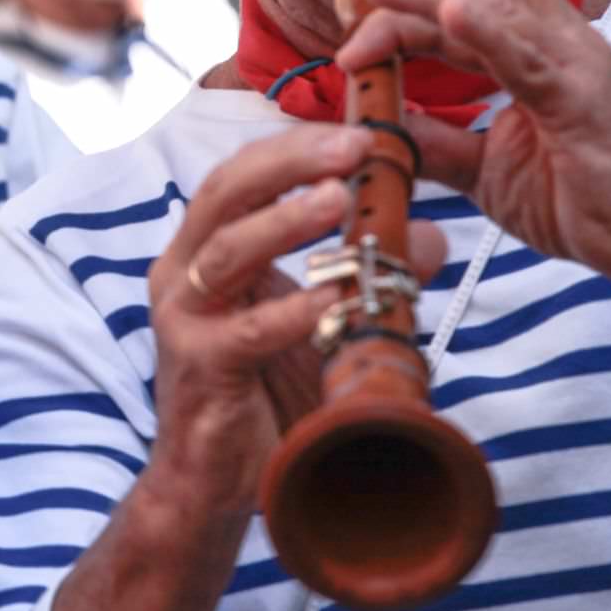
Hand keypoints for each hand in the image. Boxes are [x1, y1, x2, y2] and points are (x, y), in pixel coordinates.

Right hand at [145, 125, 448, 517]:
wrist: (211, 483)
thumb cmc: (261, 395)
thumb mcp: (322, 325)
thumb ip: (364, 280)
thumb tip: (427, 239)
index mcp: (206, 251)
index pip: (243, 176)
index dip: (294, 145)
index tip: (358, 127)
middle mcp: (184, 273)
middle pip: (226, 192)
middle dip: (290, 161)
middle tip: (354, 144)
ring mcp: (184, 319)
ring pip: (228, 250)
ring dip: (286, 220)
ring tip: (338, 198)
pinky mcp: (197, 367)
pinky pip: (246, 331)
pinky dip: (292, 311)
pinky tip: (333, 299)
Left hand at [337, 0, 610, 316]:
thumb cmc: (574, 198)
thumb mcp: (479, 167)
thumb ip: (430, 139)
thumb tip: (373, 117)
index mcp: (534, 53)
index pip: (465, 4)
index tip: (355, 0)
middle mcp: (558, 45)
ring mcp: (574, 66)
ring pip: (500, 5)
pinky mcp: (583, 101)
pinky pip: (530, 57)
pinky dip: (489, 30)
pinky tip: (449, 10)